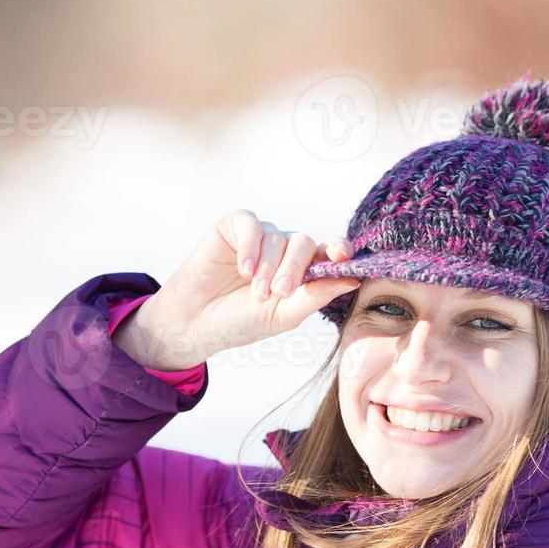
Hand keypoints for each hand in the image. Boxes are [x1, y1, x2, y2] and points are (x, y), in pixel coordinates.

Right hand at [114, 209, 362, 370]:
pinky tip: (243, 269)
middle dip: (294, 269)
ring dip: (268, 268)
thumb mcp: (283, 316)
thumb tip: (353, 279)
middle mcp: (284, 250)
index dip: (339, 250)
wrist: (195, 323)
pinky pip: (252, 225)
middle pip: (304, 244)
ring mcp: (261, 237)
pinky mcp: (234, 227)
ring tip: (254, 292)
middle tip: (280, 293)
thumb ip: (315, 296)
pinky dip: (251, 247)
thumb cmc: (240, 322)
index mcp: (302, 272)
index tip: (342, 256)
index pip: (328, 253)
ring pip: (278, 237)